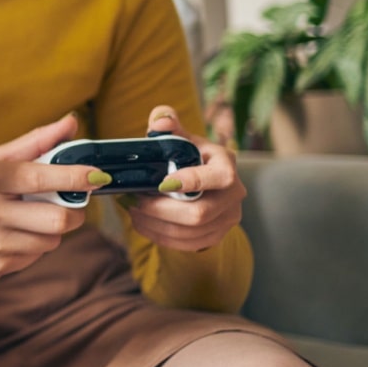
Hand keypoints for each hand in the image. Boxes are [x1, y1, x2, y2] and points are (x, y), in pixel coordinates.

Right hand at [0, 114, 105, 278]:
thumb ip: (34, 143)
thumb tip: (72, 123)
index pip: (43, 178)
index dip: (76, 176)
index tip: (98, 175)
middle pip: (59, 219)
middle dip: (73, 211)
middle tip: (67, 203)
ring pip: (52, 240)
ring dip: (51, 229)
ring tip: (29, 218)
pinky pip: (36, 257)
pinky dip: (35, 245)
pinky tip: (14, 235)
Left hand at [121, 106, 244, 251]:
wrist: (201, 179)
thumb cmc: (188, 155)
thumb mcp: (180, 137)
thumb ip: (167, 125)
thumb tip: (160, 121)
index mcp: (226, 165)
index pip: (218, 178)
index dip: (192, 181)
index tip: (163, 183)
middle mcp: (233, 195)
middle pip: (199, 213)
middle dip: (160, 209)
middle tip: (134, 200)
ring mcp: (227, 219)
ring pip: (190, 233)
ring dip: (155, 224)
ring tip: (133, 210)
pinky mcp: (216, 235)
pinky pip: (187, 244)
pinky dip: (160, 236)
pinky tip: (143, 223)